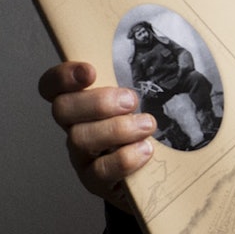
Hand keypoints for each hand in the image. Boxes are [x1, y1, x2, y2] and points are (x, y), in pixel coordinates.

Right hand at [37, 61, 156, 212]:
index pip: (52, 86)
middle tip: (131, 100)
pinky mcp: (96, 181)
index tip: (90, 71)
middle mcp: (75, 127)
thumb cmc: (146, 128)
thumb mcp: (145, 98)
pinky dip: (124, 159)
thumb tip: (182, 51)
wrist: (153, 175)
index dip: (63, 76)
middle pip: (63, 109)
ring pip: (80, 139)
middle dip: (97, 102)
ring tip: (147, 125)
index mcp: (81, 101)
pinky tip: (146, 150)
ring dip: (116, 129)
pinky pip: (100, 171)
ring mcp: (82, 156)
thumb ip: (146, 77)